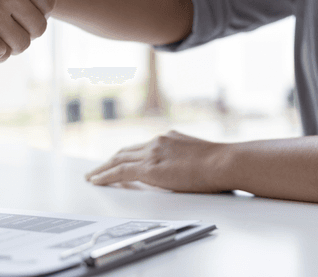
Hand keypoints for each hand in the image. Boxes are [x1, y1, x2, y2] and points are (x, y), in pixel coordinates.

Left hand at [84, 130, 227, 192]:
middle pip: (126, 151)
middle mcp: (157, 141)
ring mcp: (152, 152)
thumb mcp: (199, 156)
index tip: (118, 160)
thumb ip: (184, 159)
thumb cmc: (221, 164)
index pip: (141, 147)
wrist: (225, 162)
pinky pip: (120, 171)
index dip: (127, 155)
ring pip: (118, 159)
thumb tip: (182, 170)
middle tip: (98, 169)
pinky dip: (106, 175)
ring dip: (103, 168)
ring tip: (92, 176)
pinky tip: (97, 181)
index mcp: (169, 138)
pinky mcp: (150, 167)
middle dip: (110, 160)